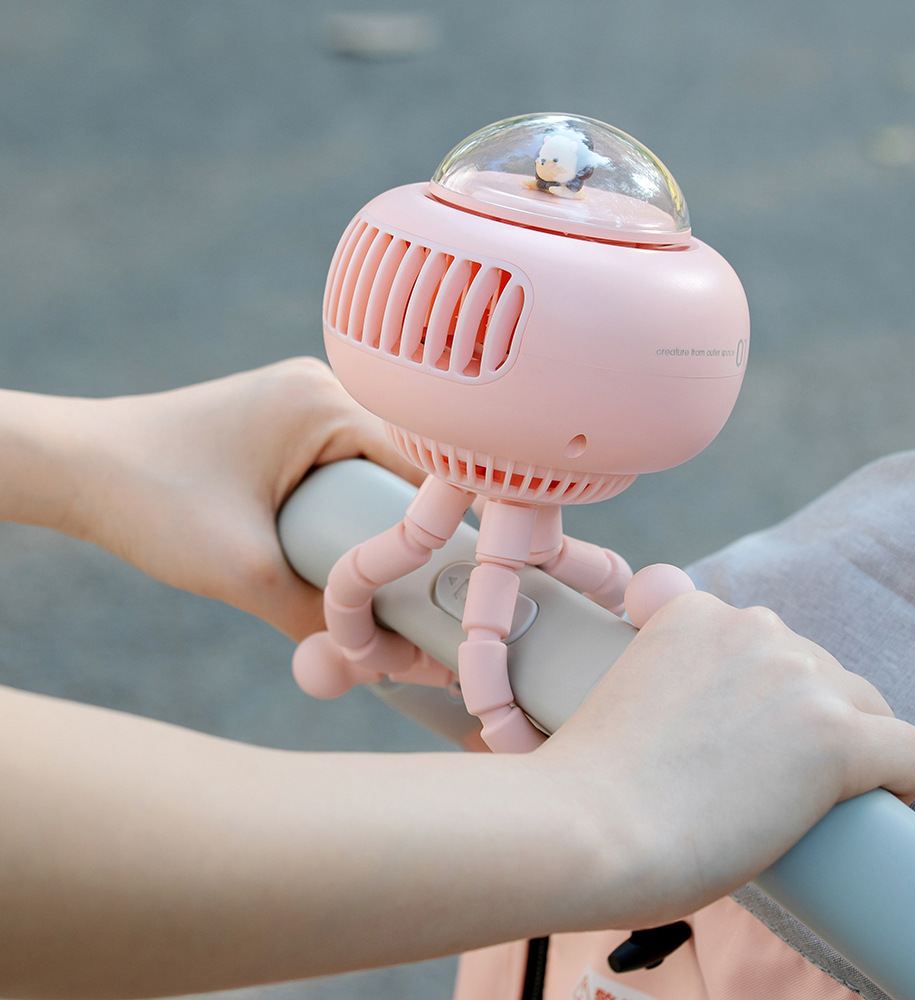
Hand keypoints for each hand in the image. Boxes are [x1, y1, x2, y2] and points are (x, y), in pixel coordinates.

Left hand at [65, 358, 421, 638]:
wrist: (76, 466)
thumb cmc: (150, 500)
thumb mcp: (241, 568)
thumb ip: (314, 616)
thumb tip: (375, 659)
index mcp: (324, 401)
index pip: (419, 466)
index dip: (438, 528)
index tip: (446, 583)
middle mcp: (323, 389)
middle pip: (399, 469)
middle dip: (402, 531)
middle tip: (410, 591)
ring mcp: (302, 402)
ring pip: (370, 470)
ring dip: (372, 521)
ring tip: (374, 576)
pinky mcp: (283, 423)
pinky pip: (339, 467)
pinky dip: (344, 508)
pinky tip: (338, 545)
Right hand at [534, 591, 914, 929]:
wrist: (586, 826)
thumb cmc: (593, 783)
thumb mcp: (628, 690)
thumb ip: (673, 674)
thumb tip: (714, 715)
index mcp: (696, 612)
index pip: (769, 647)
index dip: (765, 697)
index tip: (746, 739)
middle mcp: (751, 627)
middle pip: (820, 672)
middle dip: (804, 721)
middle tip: (763, 781)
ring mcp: (796, 677)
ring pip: (866, 707)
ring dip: (845, 747)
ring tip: (801, 802)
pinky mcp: (834, 736)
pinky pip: (911, 751)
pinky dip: (901, 779)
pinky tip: (875, 803)